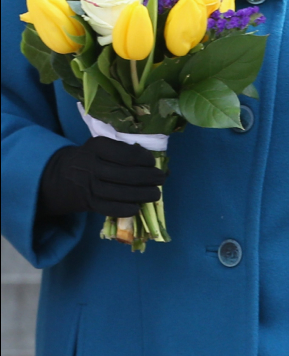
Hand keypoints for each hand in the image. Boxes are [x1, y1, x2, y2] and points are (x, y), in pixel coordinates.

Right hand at [38, 139, 164, 218]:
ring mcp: (89, 186)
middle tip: (161, 178)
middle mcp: (92, 166)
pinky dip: (124, 209)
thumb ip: (122, 150)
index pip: (126, 154)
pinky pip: (107, 208)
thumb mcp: (101, 145)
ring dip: (141, 194)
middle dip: (148, 178)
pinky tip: (137, 208)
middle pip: (125, 174)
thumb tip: (150, 159)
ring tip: (156, 194)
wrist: (60, 175)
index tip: (153, 162)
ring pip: (118, 192)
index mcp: (97, 147)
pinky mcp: (88, 202)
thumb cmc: (90, 157)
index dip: (143, 159)